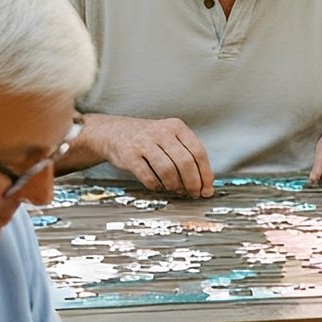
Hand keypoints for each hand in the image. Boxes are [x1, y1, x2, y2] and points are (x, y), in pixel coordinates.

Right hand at [93, 116, 213, 197]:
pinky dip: (157, 186)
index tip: (206, 189)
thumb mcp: (170, 138)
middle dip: (192, 183)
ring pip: (168, 171)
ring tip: (174, 189)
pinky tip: (158, 186)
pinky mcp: (130, 155)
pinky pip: (149, 177)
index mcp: (177, 127)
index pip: (198, 152)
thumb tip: (204, 186)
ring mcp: (145, 142)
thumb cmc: (149, 139)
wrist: (115, 132)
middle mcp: (162, 132)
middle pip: (185, 162)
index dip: (205, 174)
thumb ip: (187, 157)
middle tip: (193, 194)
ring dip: (174, 186)